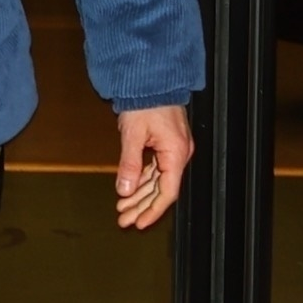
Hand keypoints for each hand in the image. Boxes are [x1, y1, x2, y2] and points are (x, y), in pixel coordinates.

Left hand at [115, 106, 192, 231]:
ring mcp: (173, 149)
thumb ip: (130, 164)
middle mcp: (178, 154)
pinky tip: (130, 190)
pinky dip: (142, 180)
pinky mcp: (166, 144)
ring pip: (158, 181)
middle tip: (124, 221)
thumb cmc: (145, 101)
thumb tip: (125, 190)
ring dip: (140, 195)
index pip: (167, 192)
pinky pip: (156, 169)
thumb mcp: (133, 135)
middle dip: (142, 206)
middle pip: (162, 190)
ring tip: (123, 209)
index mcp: (176, 153)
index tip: (140, 223)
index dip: (153, 210)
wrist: (151, 80)